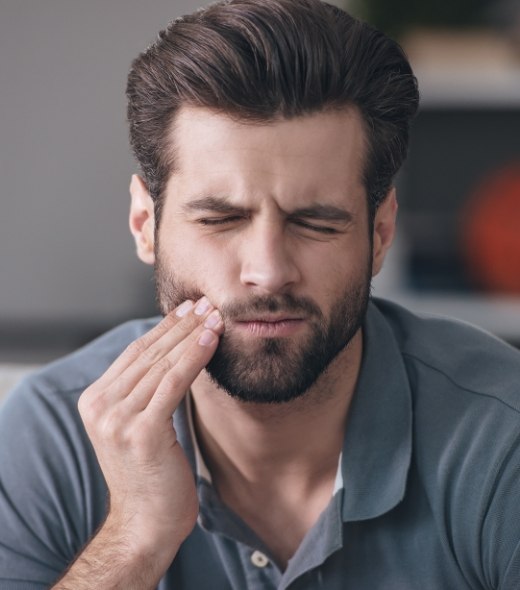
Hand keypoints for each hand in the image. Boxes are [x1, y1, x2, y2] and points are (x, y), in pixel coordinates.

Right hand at [77, 297, 222, 565]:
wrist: (146, 524)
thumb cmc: (151, 473)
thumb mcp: (139, 424)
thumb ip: (145, 390)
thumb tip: (174, 351)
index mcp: (95, 400)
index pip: (135, 353)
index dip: (165, 328)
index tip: (189, 308)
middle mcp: (100, 405)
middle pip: (148, 353)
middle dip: (181, 325)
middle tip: (207, 303)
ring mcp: (117, 419)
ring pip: (162, 364)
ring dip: (192, 335)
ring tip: (215, 316)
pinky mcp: (142, 431)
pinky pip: (174, 383)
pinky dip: (194, 357)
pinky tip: (211, 339)